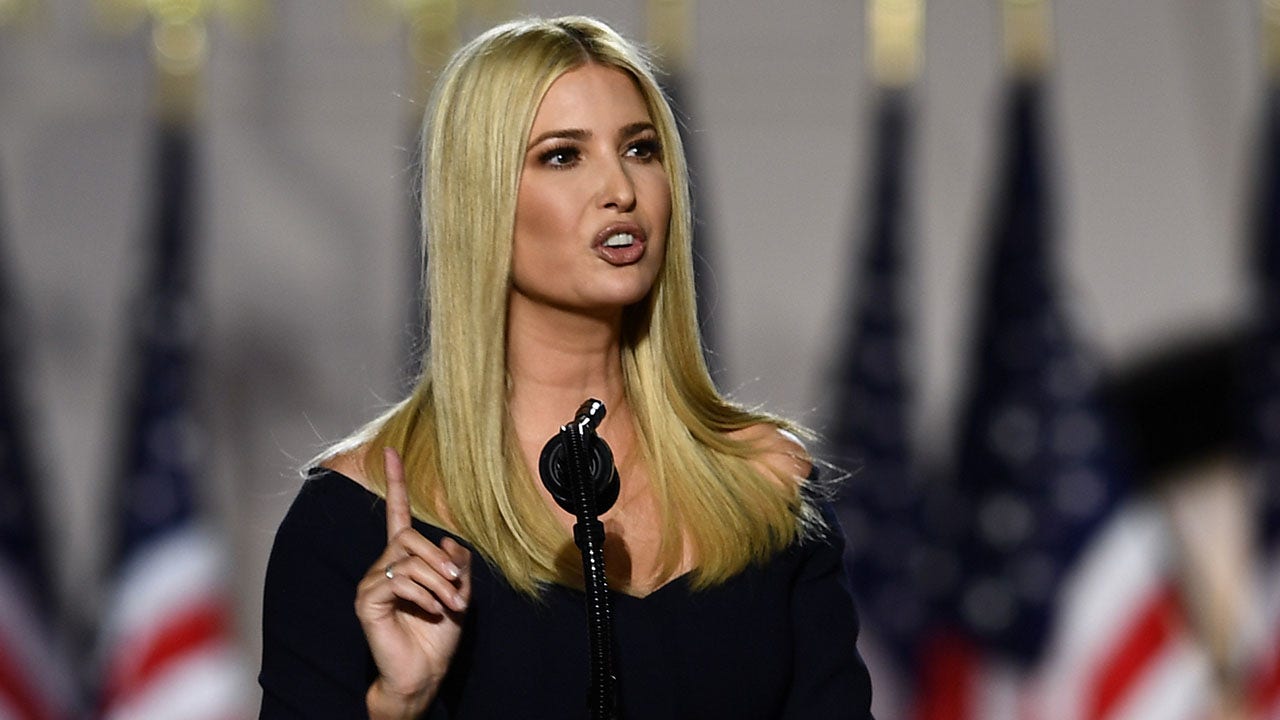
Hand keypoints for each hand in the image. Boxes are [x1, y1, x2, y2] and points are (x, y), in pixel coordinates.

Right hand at [355, 448, 471, 716]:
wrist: (424, 672)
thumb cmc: (439, 633)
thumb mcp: (459, 591)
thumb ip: (455, 563)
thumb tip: (448, 543)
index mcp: (404, 559)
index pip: (397, 514)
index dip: (396, 483)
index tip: (391, 451)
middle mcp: (383, 565)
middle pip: (408, 535)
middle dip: (438, 558)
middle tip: (458, 588)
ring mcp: (372, 582)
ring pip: (407, 558)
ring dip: (438, 581)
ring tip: (450, 604)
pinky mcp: (368, 601)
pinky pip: (399, 581)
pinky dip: (423, 595)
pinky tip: (431, 611)